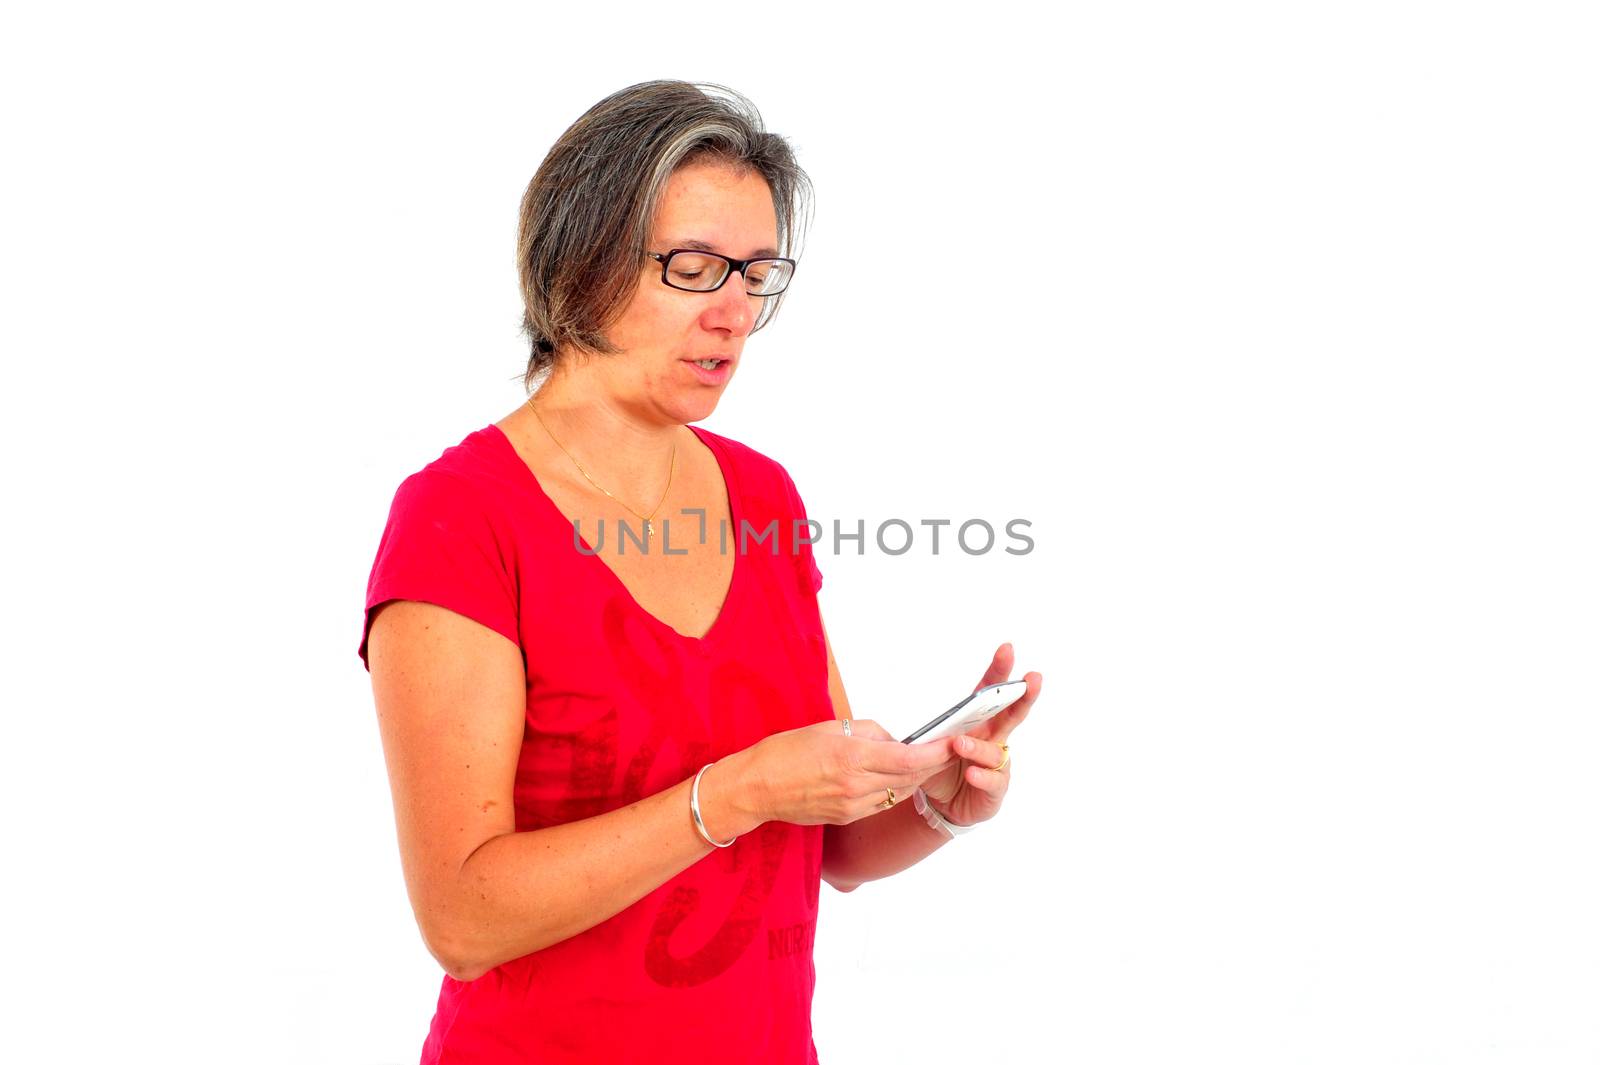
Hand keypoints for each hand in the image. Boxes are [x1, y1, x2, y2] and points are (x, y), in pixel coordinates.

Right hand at [716, 719, 955, 831]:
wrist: (756, 787)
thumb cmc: (786, 751)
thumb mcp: (828, 728)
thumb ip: (867, 732)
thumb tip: (893, 740)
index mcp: (852, 758)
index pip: (907, 759)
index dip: (935, 753)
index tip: (952, 743)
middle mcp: (856, 786)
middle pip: (909, 778)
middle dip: (932, 765)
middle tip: (948, 751)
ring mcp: (852, 806)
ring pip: (899, 793)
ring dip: (916, 779)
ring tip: (928, 763)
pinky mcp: (846, 817)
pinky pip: (881, 803)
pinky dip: (894, 790)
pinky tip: (897, 779)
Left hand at [917, 643, 1041, 827]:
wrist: (946, 804)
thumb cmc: (943, 768)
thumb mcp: (932, 747)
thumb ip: (929, 735)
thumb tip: (913, 724)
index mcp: (979, 722)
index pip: (989, 692)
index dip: (998, 671)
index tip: (1007, 649)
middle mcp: (993, 738)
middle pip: (1012, 713)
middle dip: (1023, 695)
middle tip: (1031, 679)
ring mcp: (997, 763)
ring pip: (995, 750)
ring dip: (978, 746)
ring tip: (960, 744)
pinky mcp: (996, 786)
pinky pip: (992, 779)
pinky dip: (981, 775)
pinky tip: (972, 774)